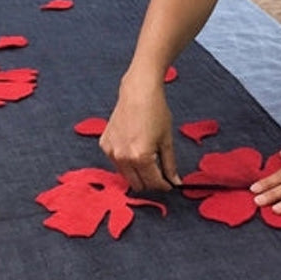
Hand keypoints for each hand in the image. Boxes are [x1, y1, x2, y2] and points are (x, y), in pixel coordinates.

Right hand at [99, 76, 178, 191]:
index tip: (170, 184)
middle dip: (151, 183)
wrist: (138, 93)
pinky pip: (116, 163)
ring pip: (126, 176)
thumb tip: (175, 182)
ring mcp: (111, 152)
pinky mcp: (105, 145)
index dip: (164, 186)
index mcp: (141, 157)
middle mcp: (123, 157)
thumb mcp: (166, 141)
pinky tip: (134, 149)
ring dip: (138, 174)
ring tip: (148, 160)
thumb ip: (170, 165)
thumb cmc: (155, 112)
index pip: (153, 182)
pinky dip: (126, 162)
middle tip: (160, 175)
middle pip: (138, 184)